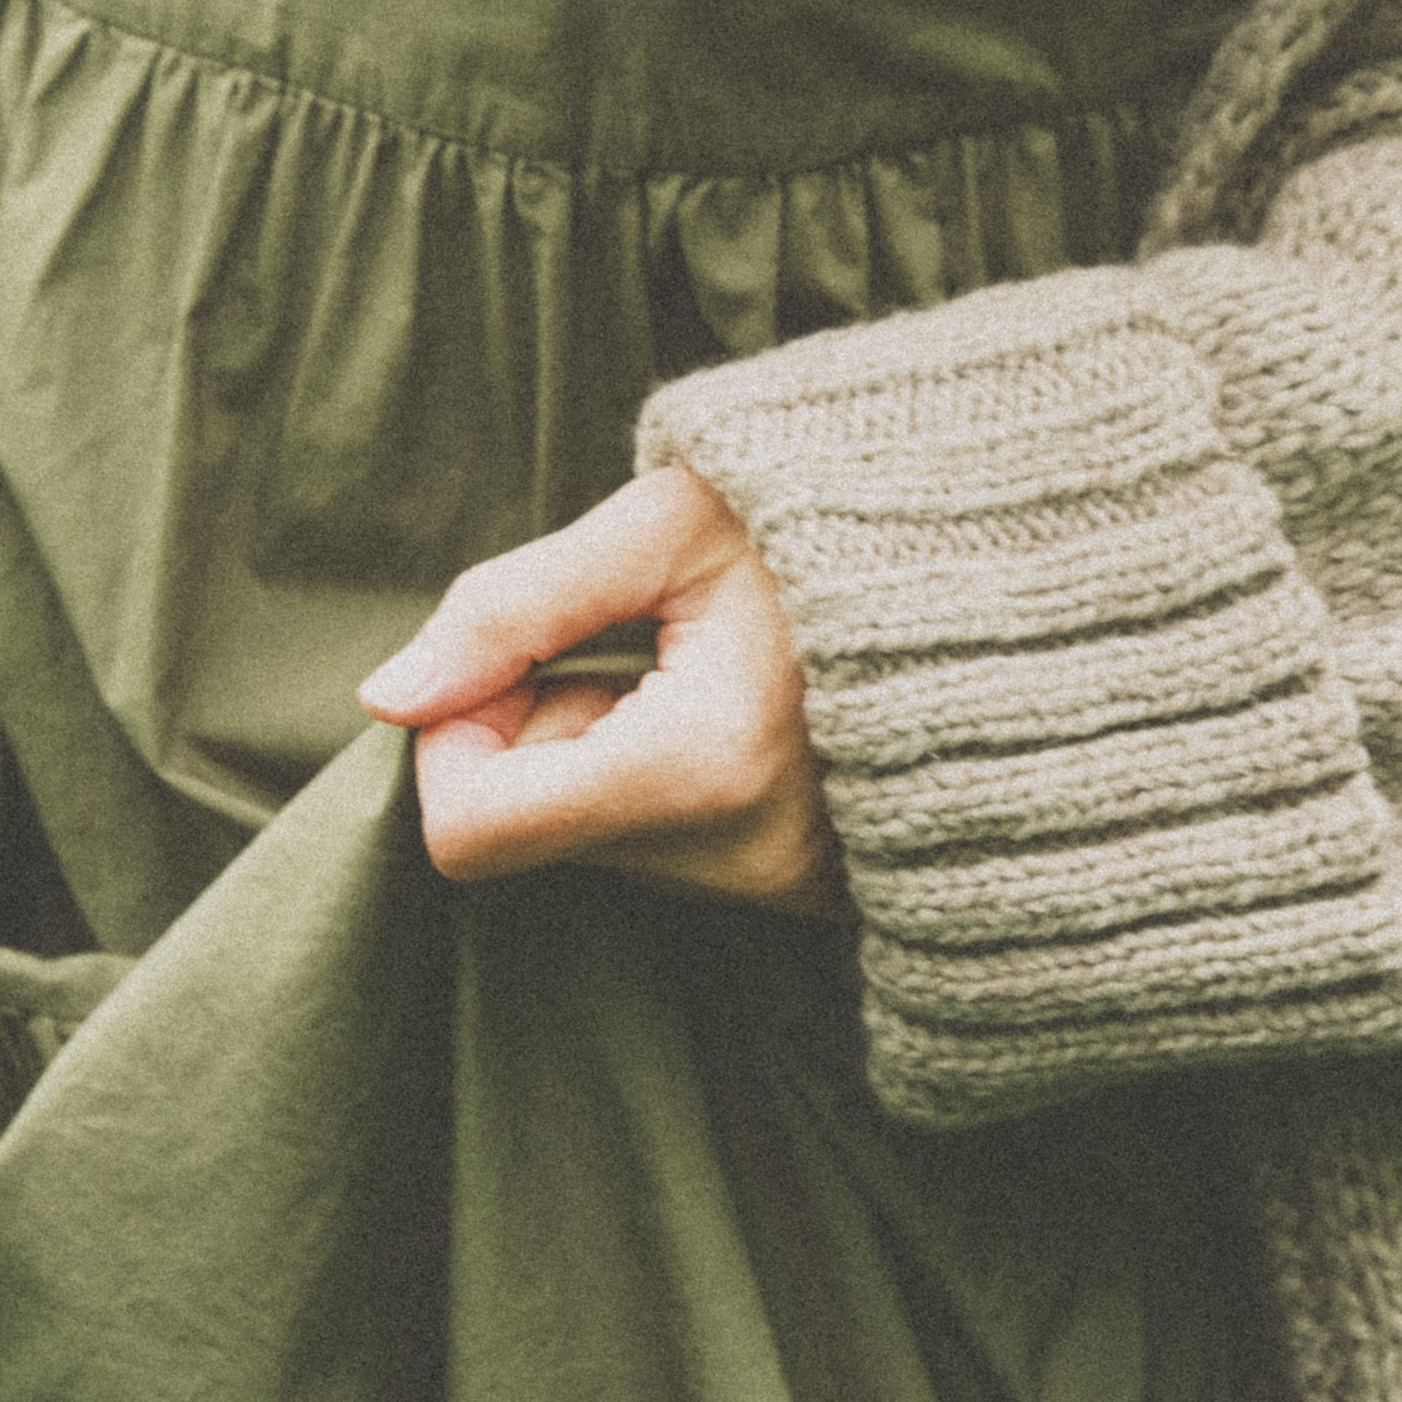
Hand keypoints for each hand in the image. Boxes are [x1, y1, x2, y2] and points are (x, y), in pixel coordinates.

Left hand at [358, 463, 839, 909]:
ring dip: (617, 750)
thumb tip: (389, 693)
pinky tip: (742, 709)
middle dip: (553, 731)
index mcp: (697, 768)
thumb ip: (513, 606)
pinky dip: (673, 780)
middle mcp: (745, 858)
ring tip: (711, 666)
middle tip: (645, 642)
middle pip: (538, 833)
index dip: (459, 736)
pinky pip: (678, 853)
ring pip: (604, 842)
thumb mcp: (663, 524)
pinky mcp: (815, 889)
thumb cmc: (834, 513)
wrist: (1012, 555)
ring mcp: (788, 886)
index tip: (520, 654)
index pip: (471, 832)